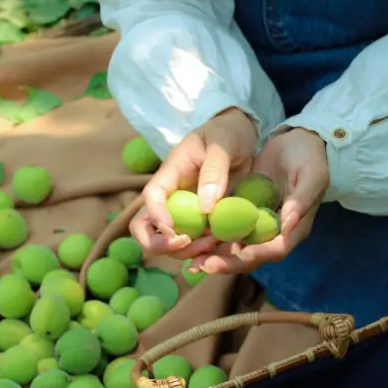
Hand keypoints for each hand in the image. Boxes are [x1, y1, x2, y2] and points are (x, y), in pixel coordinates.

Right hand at [131, 108, 257, 257]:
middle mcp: (172, 197)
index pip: (152, 196)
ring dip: (186, 251)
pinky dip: (204, 253)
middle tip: (186, 244)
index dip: (156, 216)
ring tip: (213, 244)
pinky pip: (195, 243)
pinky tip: (221, 249)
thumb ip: (214, 171)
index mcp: (171, 174)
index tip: (173, 230)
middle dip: (159, 244)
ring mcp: (185, 212)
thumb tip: (205, 207)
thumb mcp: (222, 144)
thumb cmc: (227, 134)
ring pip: (169, 241)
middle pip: (145, 227)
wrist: (242, 137)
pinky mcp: (202, 222)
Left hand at [190, 128, 328, 274]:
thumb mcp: (311, 174)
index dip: (257, 254)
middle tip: (204, 265)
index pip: (276, 249)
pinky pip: (227, 231)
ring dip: (216, 256)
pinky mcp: (243, 215)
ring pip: (236, 248)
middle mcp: (276, 233)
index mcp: (295, 228)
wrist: (297, 142)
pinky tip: (193, 240)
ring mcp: (258, 225)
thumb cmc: (308, 157)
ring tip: (193, 263)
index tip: (238, 254)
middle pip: (252, 256)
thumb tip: (287, 224)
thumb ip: (301, 199)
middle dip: (229, 262)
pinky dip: (211, 238)